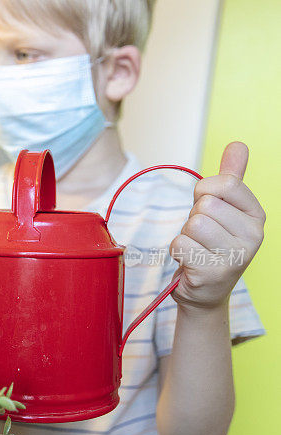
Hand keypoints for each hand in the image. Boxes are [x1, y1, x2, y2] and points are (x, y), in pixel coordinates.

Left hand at [169, 142, 265, 310]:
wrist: (205, 291)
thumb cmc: (211, 244)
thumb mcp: (224, 209)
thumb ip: (231, 177)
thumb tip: (238, 144)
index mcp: (257, 215)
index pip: (225, 184)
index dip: (204, 192)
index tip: (207, 208)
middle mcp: (253, 237)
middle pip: (205, 205)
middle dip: (193, 218)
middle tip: (202, 237)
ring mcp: (235, 257)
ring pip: (193, 224)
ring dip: (185, 235)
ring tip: (197, 249)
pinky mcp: (212, 273)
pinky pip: (180, 244)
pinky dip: (177, 251)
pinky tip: (190, 262)